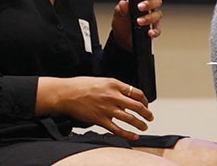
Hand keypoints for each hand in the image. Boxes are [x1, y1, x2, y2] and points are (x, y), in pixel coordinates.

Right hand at [37, 76, 152, 139]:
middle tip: (150, 117)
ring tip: (144, 126)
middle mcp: (113, 96)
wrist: (66, 93)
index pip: (137, 93)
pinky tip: (133, 135)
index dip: (145, 100)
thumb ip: (115, 87)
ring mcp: (108, 109)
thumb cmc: (81, 86)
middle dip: (147, 113)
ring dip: (140, 124)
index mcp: (115, 84)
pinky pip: (118, 129)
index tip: (146, 104)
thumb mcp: (102, 80)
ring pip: (130, 118)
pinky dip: (127, 134)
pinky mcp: (101, 120)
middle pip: (137, 106)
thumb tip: (126, 93)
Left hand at [112, 0, 162, 50]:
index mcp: (141, 0)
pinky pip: (158, 29)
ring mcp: (152, 18)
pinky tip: (149, 32)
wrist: (122, 39)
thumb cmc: (122, 23)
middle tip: (139, 7)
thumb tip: (123, 3)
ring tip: (139, 21)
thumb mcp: (118, 14)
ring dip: (149, 17)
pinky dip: (154, 30)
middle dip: (149, 3)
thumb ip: (121, 8)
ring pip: (158, 14)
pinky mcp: (153, 29)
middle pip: (156, 1)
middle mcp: (149, 8)